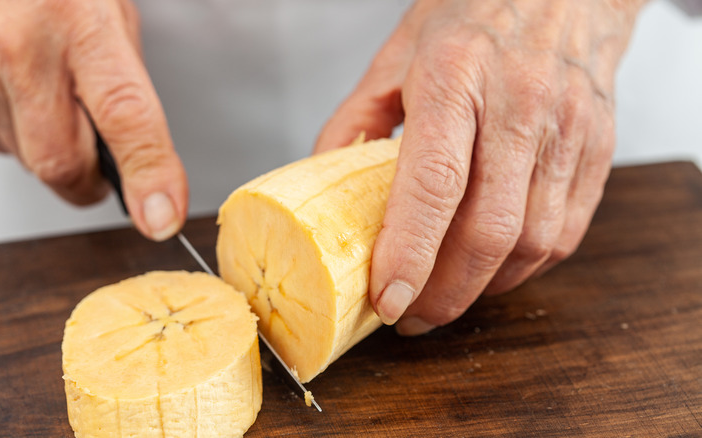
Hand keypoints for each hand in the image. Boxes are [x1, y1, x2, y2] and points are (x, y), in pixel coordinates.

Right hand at [0, 0, 185, 240]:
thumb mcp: (111, 13)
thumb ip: (126, 89)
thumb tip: (143, 172)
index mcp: (77, 20)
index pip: (124, 116)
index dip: (148, 175)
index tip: (162, 217)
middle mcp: (14, 47)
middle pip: (60, 164)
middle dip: (89, 178)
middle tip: (100, 154)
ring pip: (26, 161)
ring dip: (50, 147)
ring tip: (49, 91)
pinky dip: (16, 132)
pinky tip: (15, 88)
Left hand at [315, 0, 645, 334]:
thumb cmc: (474, 14)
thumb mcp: (398, 54)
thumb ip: (354, 121)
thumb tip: (323, 187)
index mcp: (455, 76)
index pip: (435, 183)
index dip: (410, 253)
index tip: (387, 299)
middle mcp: (519, 104)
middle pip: (488, 229)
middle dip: (445, 291)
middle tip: (411, 315)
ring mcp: (568, 129)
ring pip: (532, 242)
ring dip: (483, 287)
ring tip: (445, 298)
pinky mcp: (598, 149)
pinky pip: (565, 232)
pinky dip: (524, 267)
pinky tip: (492, 270)